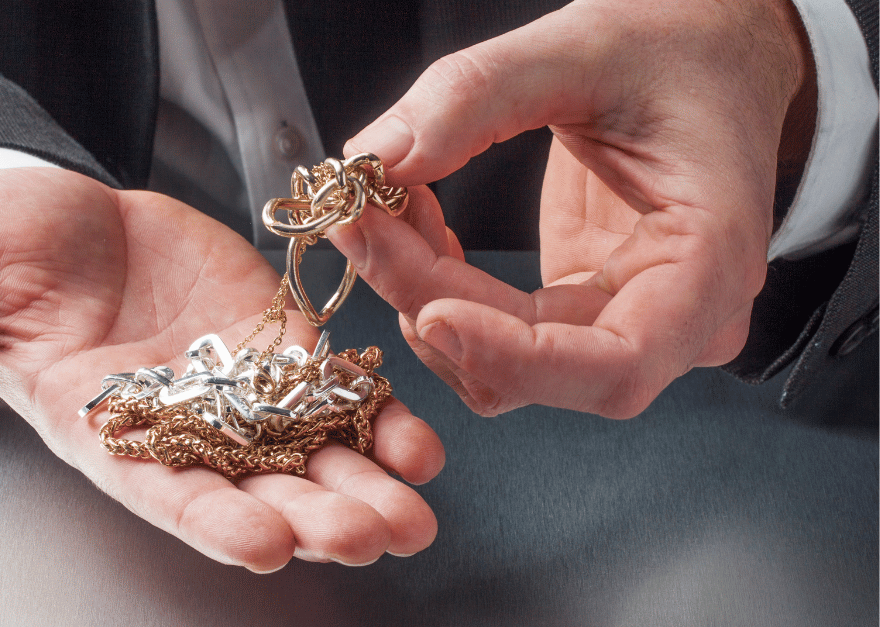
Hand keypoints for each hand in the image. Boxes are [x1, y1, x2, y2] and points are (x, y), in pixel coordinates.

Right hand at [0, 168, 443, 570]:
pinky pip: (332, 387)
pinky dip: (375, 413)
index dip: (210, 516)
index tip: (263, 542)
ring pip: (307, 450)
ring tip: (418, 504)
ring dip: (364, 479)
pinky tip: (419, 435)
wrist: (57, 218)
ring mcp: (233, 387)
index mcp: (100, 425)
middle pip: (253, 484)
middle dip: (315, 513)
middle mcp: (176, 424)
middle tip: (378, 534)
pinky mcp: (273, 342)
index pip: (158, 487)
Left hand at [330, 0, 812, 417]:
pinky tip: (410, 224)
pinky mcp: (578, 305)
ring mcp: (626, 319)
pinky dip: (435, 288)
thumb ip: (475, 95)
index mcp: (711, 264)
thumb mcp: (582, 45)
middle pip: (537, 368)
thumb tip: (379, 156)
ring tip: (382, 209)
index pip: (614, 366)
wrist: (709, 49)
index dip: (512, 357)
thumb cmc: (679, 47)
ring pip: (501, 363)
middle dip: (432, 304)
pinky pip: (493, 330)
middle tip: (362, 224)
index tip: (427, 311)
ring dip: (422, 298)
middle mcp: (676, 318)